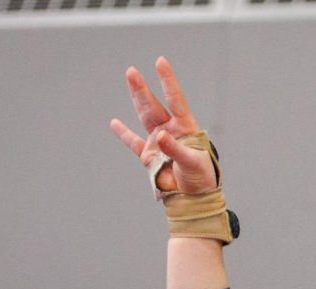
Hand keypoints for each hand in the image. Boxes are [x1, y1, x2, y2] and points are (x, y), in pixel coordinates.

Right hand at [110, 56, 215, 195]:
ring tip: (130, 79)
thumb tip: (159, 136)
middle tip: (131, 72)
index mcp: (186, 128)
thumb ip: (175, 149)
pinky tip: (115, 123)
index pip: (176, 100)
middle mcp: (170, 131)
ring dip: (137, 99)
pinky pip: (134, 143)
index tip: (160, 62)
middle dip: (143, 89)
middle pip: (154, 106)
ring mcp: (158, 142)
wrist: (194, 198)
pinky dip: (124, 134)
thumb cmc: (201, 178)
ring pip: (145, 117)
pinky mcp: (149, 156)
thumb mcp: (192, 163)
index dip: (168, 81)